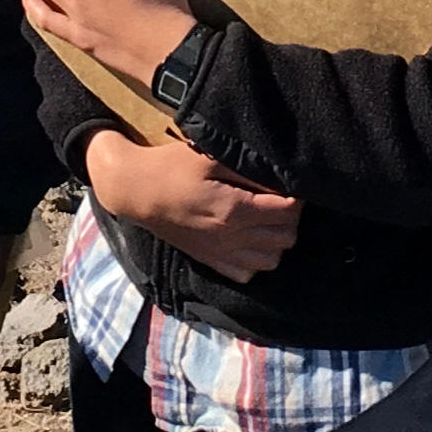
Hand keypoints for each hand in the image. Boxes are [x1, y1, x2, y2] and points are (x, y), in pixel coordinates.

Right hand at [84, 130, 304, 276]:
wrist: (135, 192)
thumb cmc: (171, 168)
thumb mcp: (209, 158)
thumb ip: (247, 170)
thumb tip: (280, 178)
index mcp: (234, 209)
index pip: (288, 212)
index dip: (296, 197)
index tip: (289, 186)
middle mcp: (232, 237)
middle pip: (286, 238)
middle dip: (291, 218)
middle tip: (280, 201)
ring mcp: (221, 254)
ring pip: (272, 260)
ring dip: (277, 241)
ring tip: (268, 221)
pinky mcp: (210, 262)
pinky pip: (248, 274)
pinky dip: (256, 260)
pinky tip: (250, 240)